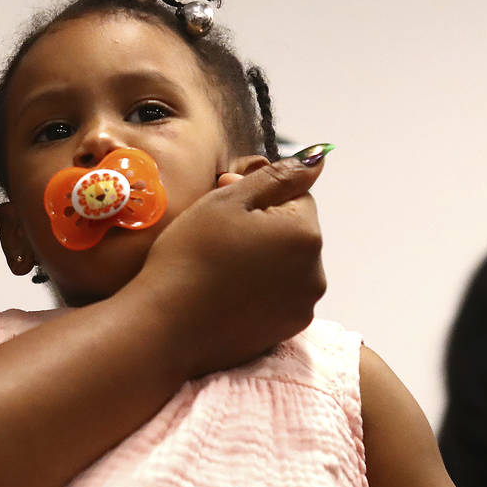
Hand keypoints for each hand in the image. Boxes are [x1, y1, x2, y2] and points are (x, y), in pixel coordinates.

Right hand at [139, 154, 326, 375]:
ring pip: (286, 265)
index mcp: (305, 233)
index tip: (222, 208)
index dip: (257, 196)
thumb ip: (277, 176)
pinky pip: (279, 296)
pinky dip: (259, 291)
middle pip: (292, 232)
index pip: (295, 195)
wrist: (167, 325)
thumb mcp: (227, 201)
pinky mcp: (287, 330)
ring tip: (219, 269)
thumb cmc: (190, 256)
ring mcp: (303, 305)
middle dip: (263, 228)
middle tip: (216, 238)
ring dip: (262, 260)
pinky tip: (225, 294)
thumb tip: (319, 156)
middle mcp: (315, 271)